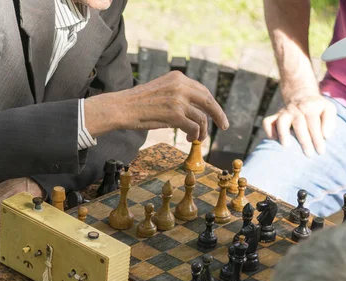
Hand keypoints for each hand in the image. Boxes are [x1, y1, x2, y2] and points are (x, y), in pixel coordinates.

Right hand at [85, 71, 228, 141]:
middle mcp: (180, 86)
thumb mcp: (161, 91)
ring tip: (197, 138)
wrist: (121, 107)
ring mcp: (178, 100)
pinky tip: (189, 138)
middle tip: (224, 126)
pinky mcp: (175, 114)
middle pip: (208, 101)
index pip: (202, 90)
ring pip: (202, 117)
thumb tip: (194, 110)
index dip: (212, 104)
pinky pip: (194, 127)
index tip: (217, 113)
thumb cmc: (138, 103)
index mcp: (178, 77)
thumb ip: (177, 94)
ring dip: (202, 131)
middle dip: (218, 115)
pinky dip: (195, 135)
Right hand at [263, 94, 336, 156]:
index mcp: (310, 106)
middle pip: (299, 124)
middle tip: (309, 154)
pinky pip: (267, 122)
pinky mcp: (275, 116)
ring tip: (286, 146)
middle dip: (304, 140)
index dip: (317, 138)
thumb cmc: (317, 109)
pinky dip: (269, 131)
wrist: (301, 96)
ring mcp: (284, 112)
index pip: (314, 123)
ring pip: (281, 121)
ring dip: (283, 133)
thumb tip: (326, 136)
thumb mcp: (329, 109)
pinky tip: (275, 140)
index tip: (320, 151)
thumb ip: (329, 121)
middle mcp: (296, 108)